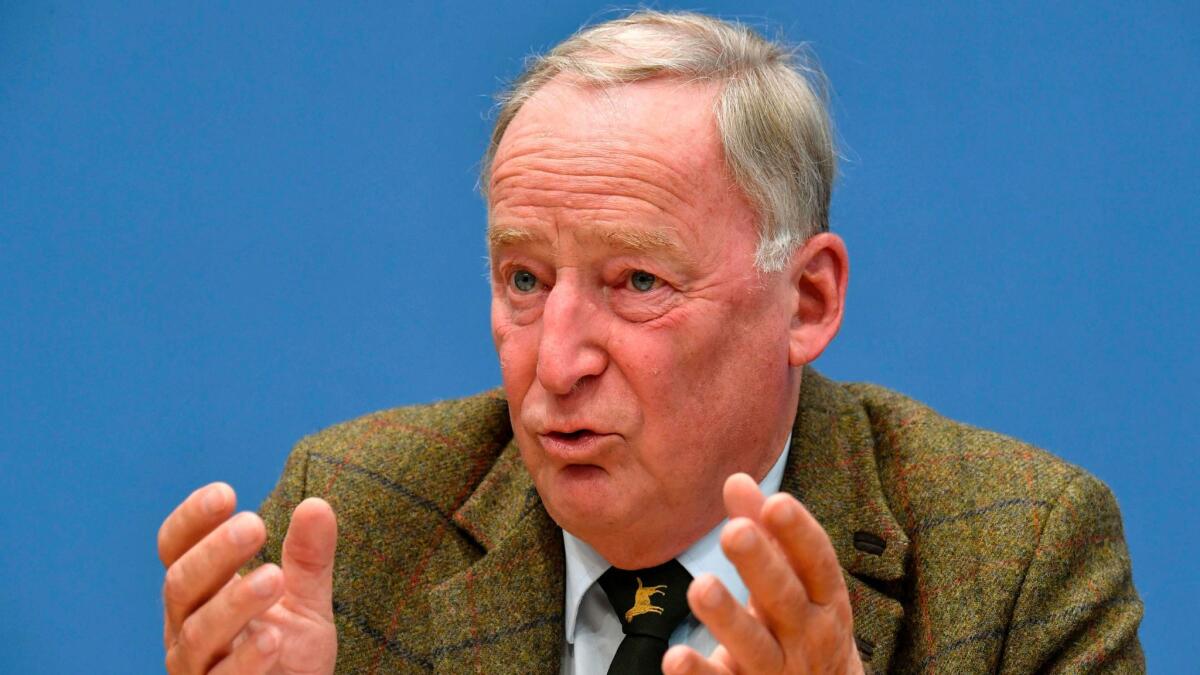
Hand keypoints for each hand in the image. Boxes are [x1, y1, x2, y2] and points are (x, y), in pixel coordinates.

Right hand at [158, 482, 337, 673]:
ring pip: (198, 633)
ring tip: (273, 577)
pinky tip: (273, 639)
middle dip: (215, 553)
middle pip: (181, 584)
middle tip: (254, 524)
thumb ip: (309, 557)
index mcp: (200, 592)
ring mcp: (198, 668)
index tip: (225, 492)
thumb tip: (317, 504)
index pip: (176, 549)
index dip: (192, 520)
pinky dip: (245, 660)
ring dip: (234, 602)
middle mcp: (187, 627)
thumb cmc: (287, 652)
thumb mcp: (305, 600)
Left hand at [662, 474, 862, 674]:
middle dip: (760, 565)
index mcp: (823, 599)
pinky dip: (699, 673)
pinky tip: (675, 657)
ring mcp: (779, 670)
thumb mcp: (796, 581)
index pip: (817, 562)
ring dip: (727, 618)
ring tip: (700, 586)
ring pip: (754, 645)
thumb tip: (736, 479)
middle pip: (784, 598)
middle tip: (733, 532)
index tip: (776, 502)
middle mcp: (807, 635)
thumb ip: (766, 532)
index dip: (799, 533)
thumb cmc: (804, 627)